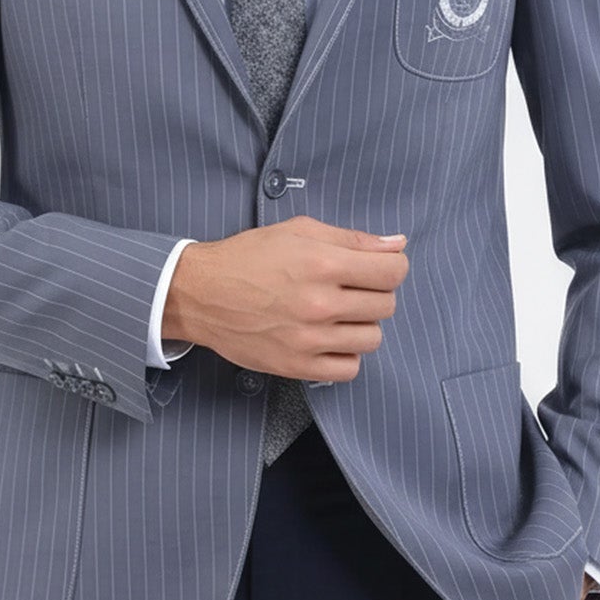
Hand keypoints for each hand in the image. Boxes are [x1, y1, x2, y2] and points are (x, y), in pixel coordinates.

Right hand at [163, 217, 409, 381]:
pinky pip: (350, 368)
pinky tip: (329, 338)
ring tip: (337, 313)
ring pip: (372, 338)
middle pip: (386, 305)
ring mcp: (310, 339)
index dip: (391, 266)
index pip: (394, 271)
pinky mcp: (298, 366)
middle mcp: (319, 303)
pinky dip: (346, 354)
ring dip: (361, 324)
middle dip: (374, 293)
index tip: (376, 267)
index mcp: (323, 264)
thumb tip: (397, 244)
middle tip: (349, 288)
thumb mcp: (298, 231)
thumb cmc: (249, 257)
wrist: (202, 293)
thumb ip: (352, 238)